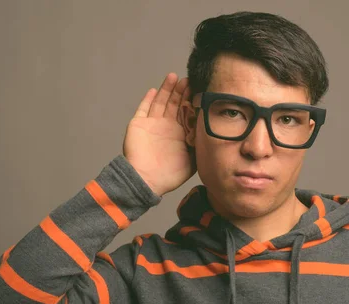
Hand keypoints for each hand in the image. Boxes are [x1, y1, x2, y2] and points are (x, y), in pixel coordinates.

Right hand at [123, 73, 195, 196]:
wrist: (147, 180)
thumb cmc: (169, 175)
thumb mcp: (192, 160)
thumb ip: (200, 145)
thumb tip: (210, 132)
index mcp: (178, 133)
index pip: (186, 112)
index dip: (191, 101)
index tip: (199, 89)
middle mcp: (166, 126)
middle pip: (174, 103)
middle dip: (181, 91)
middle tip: (189, 79)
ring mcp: (152, 124)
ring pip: (160, 102)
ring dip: (166, 90)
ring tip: (174, 77)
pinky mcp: (138, 124)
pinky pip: (143, 108)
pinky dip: (148, 99)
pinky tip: (154, 90)